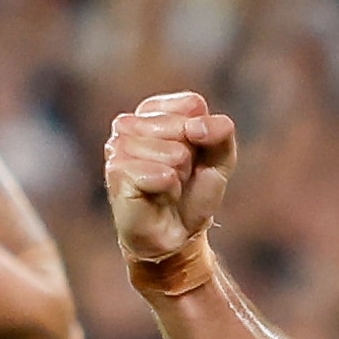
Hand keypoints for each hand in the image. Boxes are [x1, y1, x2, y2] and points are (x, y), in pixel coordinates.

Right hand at [103, 92, 238, 263]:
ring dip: (179, 177)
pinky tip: (158, 197)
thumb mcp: (220, 157)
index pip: (192, 105)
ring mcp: (118, 146)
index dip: (203, 135)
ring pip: (174, 153)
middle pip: (183, 128)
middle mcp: (128, 123)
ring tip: (167, 187)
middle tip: (178, 176)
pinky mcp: (116, 172)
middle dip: (190, 158)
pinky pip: (161, 175)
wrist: (177, 233)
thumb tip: (195, 127)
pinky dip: (169, 191)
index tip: (192, 156)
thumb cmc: (193, 191)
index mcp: (152, 110)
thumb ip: (221, 131)